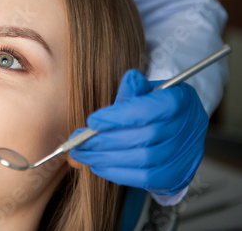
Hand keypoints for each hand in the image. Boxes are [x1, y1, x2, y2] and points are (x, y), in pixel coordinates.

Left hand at [69, 69, 207, 195]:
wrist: (179, 127)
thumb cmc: (155, 105)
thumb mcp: (144, 90)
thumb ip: (131, 91)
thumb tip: (124, 87)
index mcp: (180, 100)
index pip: (149, 110)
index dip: (118, 117)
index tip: (92, 121)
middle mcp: (189, 128)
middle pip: (144, 138)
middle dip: (105, 141)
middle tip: (78, 142)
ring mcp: (186, 155)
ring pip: (142, 160)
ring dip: (106, 159)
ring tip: (82, 155)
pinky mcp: (177, 176)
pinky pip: (144, 179)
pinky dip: (117, 173)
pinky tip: (98, 166)